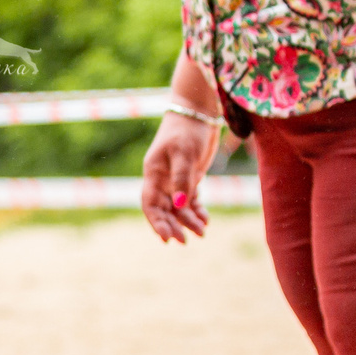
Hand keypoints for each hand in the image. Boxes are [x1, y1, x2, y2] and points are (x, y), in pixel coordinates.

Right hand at [140, 111, 219, 242]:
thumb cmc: (187, 131)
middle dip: (174, 226)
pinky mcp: (189, 178)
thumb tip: (180, 205)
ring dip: (188, 220)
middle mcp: (162, 180)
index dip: (156, 222)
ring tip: (202, 232)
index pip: (150, 204)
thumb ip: (182, 180)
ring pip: (179, 207)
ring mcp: (175, 180)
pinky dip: (197, 210)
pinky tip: (205, 219)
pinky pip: (190, 200)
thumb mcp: (185, 154)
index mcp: (154, 174)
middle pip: (164, 210)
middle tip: (185, 241)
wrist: (197, 113)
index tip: (167, 238)